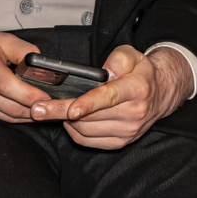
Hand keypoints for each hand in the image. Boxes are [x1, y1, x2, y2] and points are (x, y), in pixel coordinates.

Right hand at [0, 29, 45, 121]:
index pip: (6, 85)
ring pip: (6, 116)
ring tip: (47, 111)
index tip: (47, 97)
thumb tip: (43, 65)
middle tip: (55, 107)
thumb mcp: (0, 38)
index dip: (28, 94)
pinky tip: (29, 112)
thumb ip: (24, 50)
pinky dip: (16, 116)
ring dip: (28, 116)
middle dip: (35, 109)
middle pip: (10, 106)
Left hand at [29, 45, 190, 148]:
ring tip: (53, 110)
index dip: (88, 104)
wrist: (159, 95)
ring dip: (65, 121)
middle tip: (37, 108)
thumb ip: (117, 59)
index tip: (70, 109)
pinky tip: (69, 120)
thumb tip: (103, 73)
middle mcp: (134, 113)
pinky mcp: (120, 142)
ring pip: (85, 130)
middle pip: (90, 116)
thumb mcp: (132, 55)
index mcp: (137, 89)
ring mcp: (128, 131)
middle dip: (60, 112)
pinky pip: (88, 141)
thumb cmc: (140, 73)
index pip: (109, 97)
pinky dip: (74, 131)